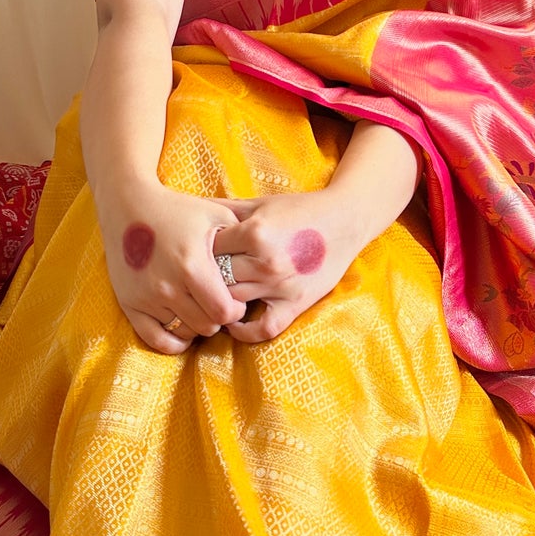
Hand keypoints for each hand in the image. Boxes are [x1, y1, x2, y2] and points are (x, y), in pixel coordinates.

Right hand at [99, 183, 246, 352]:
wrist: (129, 205)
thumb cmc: (178, 210)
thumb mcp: (216, 216)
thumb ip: (241, 241)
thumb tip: (264, 264)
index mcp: (193, 267)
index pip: (225, 313)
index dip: (236, 309)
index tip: (235, 299)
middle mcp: (168, 287)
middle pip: (207, 326)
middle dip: (218, 317)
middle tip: (217, 302)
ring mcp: (147, 298)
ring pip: (185, 333)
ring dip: (197, 325)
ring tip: (199, 307)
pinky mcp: (129, 304)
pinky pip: (156, 340)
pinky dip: (173, 341)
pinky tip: (183, 327)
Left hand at [210, 193, 358, 343]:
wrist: (345, 220)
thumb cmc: (299, 209)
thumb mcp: (260, 203)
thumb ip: (224, 209)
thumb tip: (188, 210)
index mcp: (254, 232)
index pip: (209, 250)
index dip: (199, 252)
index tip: (197, 254)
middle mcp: (266, 261)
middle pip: (216, 278)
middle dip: (206, 278)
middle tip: (200, 279)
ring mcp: (281, 286)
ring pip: (232, 301)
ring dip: (220, 301)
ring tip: (212, 298)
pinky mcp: (296, 303)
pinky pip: (264, 328)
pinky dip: (246, 332)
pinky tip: (235, 324)